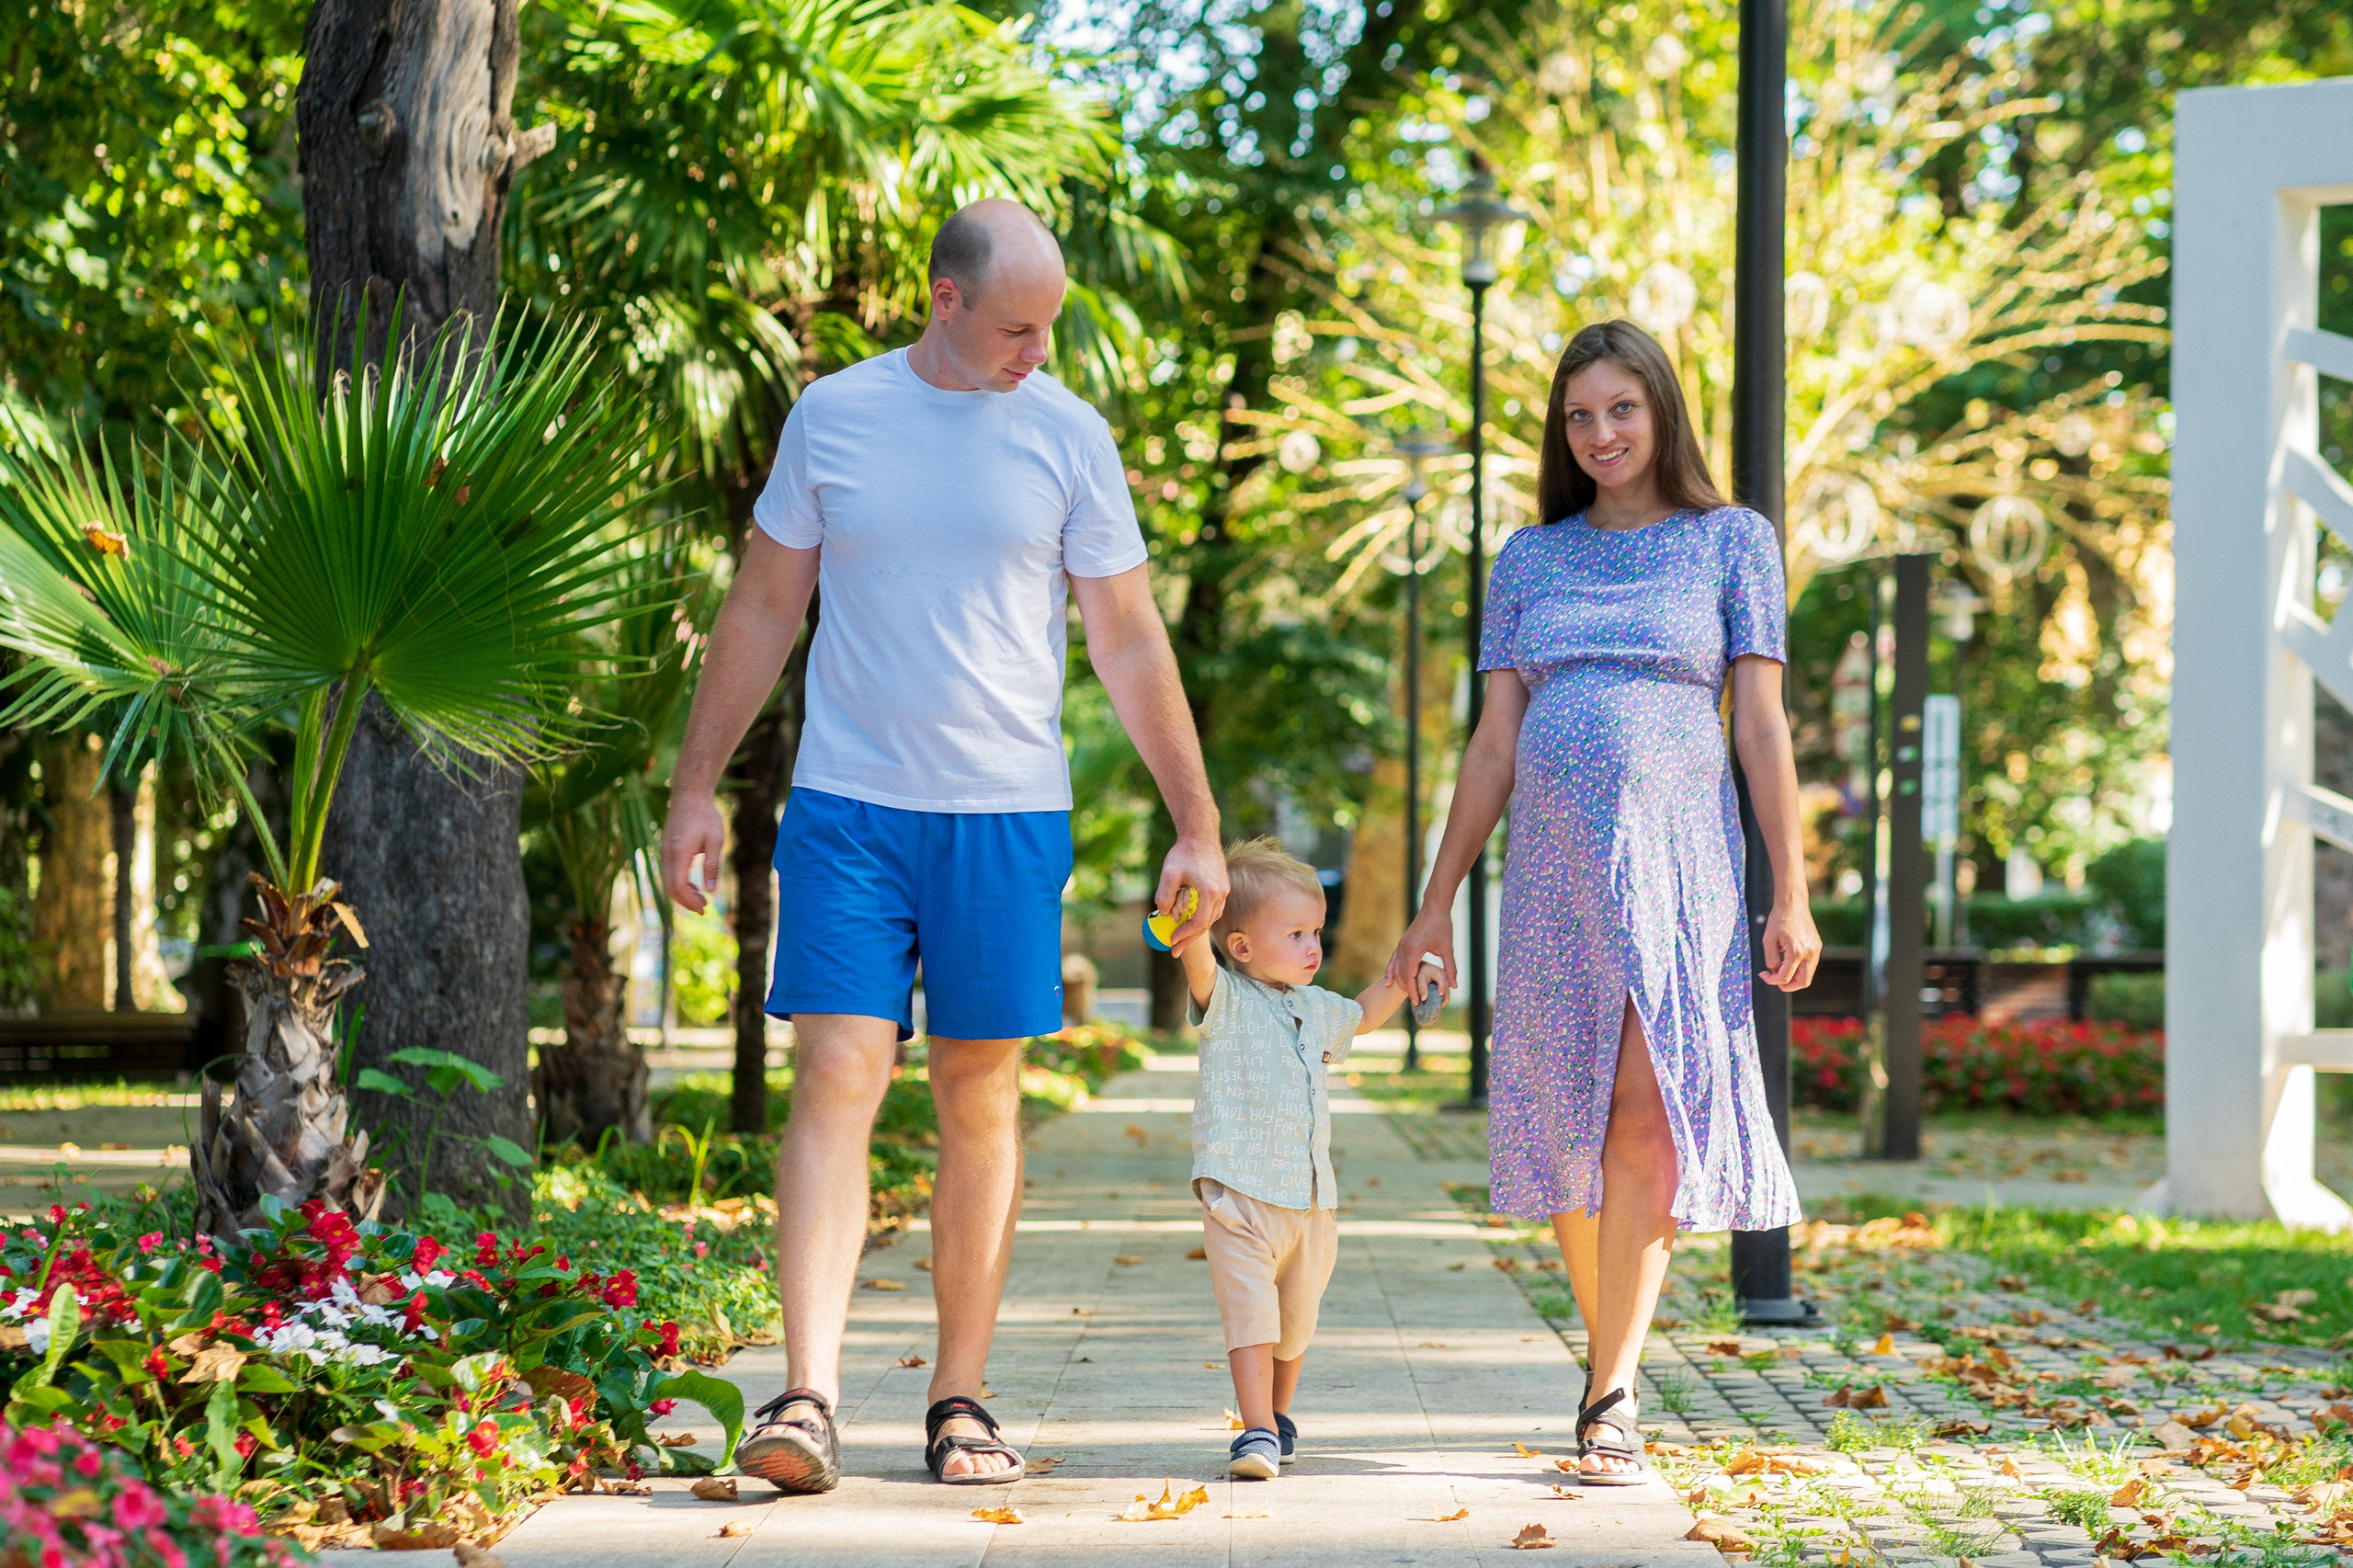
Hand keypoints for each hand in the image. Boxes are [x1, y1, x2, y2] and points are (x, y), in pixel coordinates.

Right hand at [660, 794, 726, 913]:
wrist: (690, 795)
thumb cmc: (705, 815)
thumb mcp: (716, 840)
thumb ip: (713, 866)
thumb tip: (710, 890)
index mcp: (679, 853)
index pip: (679, 886)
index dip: (690, 901)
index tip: (704, 908)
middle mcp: (667, 854)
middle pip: (670, 888)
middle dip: (685, 902)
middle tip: (703, 908)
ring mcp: (664, 851)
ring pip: (668, 881)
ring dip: (683, 893)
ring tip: (701, 898)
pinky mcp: (666, 849)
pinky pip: (669, 872)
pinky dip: (679, 883)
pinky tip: (693, 884)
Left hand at [1156, 833, 1228, 948]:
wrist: (1201, 835)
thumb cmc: (1184, 853)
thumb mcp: (1169, 873)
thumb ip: (1165, 895)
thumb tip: (1164, 914)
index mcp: (1210, 892)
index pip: (1199, 923)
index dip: (1185, 935)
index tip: (1172, 941)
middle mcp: (1221, 893)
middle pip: (1206, 924)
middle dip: (1189, 938)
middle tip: (1174, 949)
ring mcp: (1224, 890)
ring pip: (1212, 917)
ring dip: (1197, 929)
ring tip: (1181, 937)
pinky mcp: (1223, 886)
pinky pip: (1214, 908)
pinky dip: (1203, 917)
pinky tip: (1191, 919)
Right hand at [1386, 905, 1457, 994]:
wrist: (1434, 908)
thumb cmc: (1442, 926)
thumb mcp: (1447, 949)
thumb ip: (1450, 968)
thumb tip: (1454, 986)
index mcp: (1414, 949)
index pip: (1410, 976)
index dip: (1413, 990)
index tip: (1418, 1002)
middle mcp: (1404, 948)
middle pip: (1401, 974)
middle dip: (1407, 989)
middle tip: (1415, 1003)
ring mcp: (1401, 945)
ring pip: (1396, 967)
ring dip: (1399, 981)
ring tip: (1404, 995)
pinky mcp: (1402, 943)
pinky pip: (1394, 960)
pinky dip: (1391, 970)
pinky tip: (1389, 980)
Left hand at [1759, 898, 1821, 991]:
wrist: (1792, 903)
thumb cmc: (1778, 920)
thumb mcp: (1767, 940)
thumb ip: (1770, 960)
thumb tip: (1775, 972)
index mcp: (1796, 952)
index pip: (1785, 977)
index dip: (1771, 980)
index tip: (1763, 974)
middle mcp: (1809, 953)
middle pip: (1803, 983)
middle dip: (1788, 985)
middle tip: (1775, 979)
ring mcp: (1816, 950)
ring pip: (1808, 975)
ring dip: (1794, 977)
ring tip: (1780, 969)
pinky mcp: (1817, 946)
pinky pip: (1810, 965)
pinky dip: (1799, 968)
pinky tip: (1788, 960)